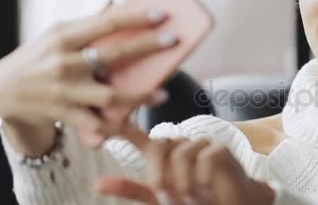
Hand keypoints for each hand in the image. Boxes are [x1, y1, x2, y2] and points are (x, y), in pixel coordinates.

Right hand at [0, 3, 177, 151]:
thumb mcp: (56, 34)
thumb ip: (89, 21)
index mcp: (64, 36)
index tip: (162, 15)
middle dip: (147, 47)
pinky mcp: (64, 113)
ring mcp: (65, 90)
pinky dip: (116, 127)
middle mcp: (65, 62)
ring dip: (139, 96)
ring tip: (163, 93)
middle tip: (174, 41)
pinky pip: (95, 124)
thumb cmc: (36, 57)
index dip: (136, 18)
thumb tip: (115, 0)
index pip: (106, 22)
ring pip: (108, 96)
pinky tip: (136, 124)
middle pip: (113, 54)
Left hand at [96, 124, 275, 204]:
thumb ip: (132, 189)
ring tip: (194, 197)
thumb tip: (98, 183)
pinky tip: (207, 190)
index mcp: (163, 154)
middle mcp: (180, 145)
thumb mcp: (159, 199)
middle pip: (158, 148)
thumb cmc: (196, 201)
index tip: (104, 121)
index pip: (139, 137)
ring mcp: (200, 144)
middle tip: (170, 197)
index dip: (122, 127)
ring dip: (183, 183)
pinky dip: (202, 180)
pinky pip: (203, 160)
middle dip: (159, 175)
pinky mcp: (219, 148)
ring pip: (180, 156)